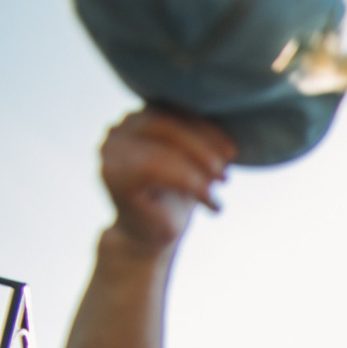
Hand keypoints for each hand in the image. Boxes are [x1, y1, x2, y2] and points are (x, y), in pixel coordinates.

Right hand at [100, 109, 235, 252]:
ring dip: (199, 167)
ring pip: (162, 146)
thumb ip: (202, 137)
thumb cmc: (177, 198)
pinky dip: (191, 184)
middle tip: (226, 173)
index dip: (206, 127)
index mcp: (139, 119)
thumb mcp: (195, 162)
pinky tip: (212, 204)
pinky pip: (154, 168)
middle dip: (203, 146)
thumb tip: (236, 116)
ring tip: (220, 188)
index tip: (232, 151)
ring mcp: (110, 150)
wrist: (151, 237)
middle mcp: (118, 129)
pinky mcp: (112, 174)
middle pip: (166, 122)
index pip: (173, 109)